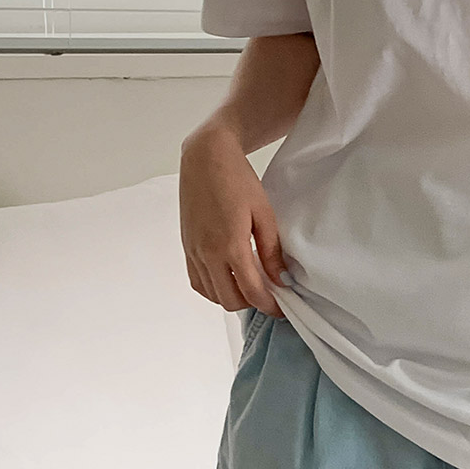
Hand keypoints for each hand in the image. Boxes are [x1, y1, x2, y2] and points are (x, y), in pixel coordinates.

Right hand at [179, 121, 289, 316]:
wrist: (206, 158)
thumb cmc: (238, 180)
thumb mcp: (264, 214)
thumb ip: (271, 251)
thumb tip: (281, 280)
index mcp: (230, 246)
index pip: (252, 292)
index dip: (270, 306)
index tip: (283, 309)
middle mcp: (207, 254)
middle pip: (229, 301)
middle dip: (252, 304)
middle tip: (270, 297)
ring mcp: (193, 251)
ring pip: (211, 295)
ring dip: (232, 297)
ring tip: (251, 286)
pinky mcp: (186, 246)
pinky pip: (197, 281)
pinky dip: (214, 288)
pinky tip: (229, 278)